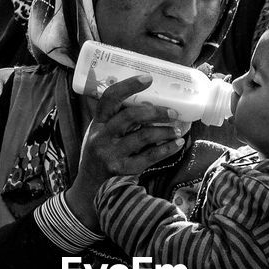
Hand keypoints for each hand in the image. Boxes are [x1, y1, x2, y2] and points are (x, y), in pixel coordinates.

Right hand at [65, 75, 186, 228]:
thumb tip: (147, 99)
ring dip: (165, 131)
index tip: (148, 78)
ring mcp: (111, 154)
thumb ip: (115, 119)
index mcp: (97, 123)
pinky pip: (149, 157)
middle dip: (156, 112)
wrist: (90, 190)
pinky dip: (166, 149)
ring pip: (143, 136)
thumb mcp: (99, 134)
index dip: (129, 85)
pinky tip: (177, 144)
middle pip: (130, 116)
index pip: (109, 97)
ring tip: (179, 129)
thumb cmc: (99, 156)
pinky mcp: (122, 171)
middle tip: (174, 111)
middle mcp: (102, 137)